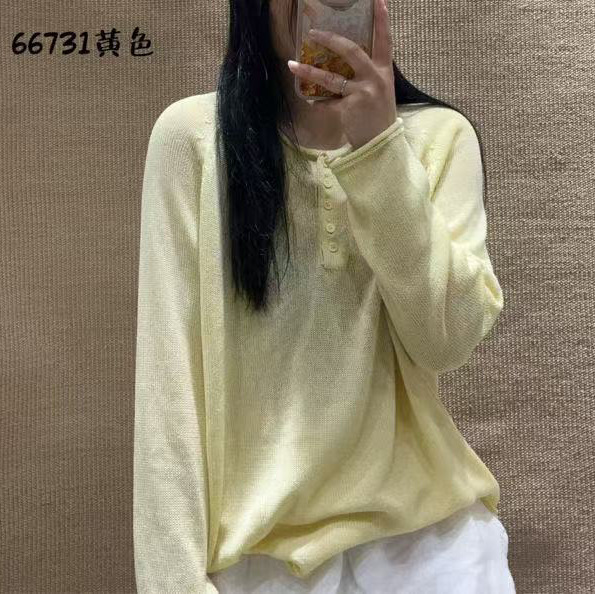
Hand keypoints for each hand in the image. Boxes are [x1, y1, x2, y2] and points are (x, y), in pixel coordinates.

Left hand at [287, 0, 398, 150]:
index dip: (382, 20)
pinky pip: (328, 102)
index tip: (378, 1)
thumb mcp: (380, 91)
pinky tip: (311, 103)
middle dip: (330, 40)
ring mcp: (362, 93)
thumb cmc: (378, 116)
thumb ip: (368, 74)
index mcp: (384, 72)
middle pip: (351, 51)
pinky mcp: (349, 108)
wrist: (380, 142)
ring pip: (331, 78)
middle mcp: (374, 78)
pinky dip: (318, 103)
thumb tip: (347, 60)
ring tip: (292, 64)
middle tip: (313, 33)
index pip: (385, 41)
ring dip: (309, 71)